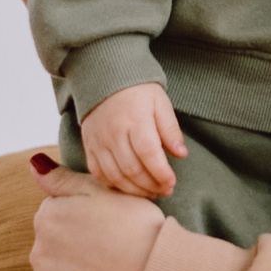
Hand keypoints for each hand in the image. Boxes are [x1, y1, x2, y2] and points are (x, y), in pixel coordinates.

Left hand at [26, 155, 168, 270]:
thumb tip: (33, 164)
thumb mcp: (105, 191)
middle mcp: (37, 249)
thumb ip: (64, 179)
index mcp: (48, 216)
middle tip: (109, 256)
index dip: (84, 226)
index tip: (108, 233)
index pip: (56, 218)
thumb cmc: (139, 228)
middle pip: (52, 249)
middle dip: (74, 252)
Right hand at [79, 83, 185, 197]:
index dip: (161, 173)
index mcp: (135, 120)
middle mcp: (114, 133)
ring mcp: (98, 141)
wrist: (105, 79)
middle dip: (151, 185)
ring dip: (134, 190)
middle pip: (132, 169)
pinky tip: (128, 186)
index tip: (172, 183)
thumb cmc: (139, 92)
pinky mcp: (89, 146)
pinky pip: (98, 173)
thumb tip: (181, 154)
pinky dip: (113, 185)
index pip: (149, 154)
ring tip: (150, 192)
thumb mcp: (161, 104)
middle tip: (165, 191)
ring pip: (115, 176)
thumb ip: (171, 130)